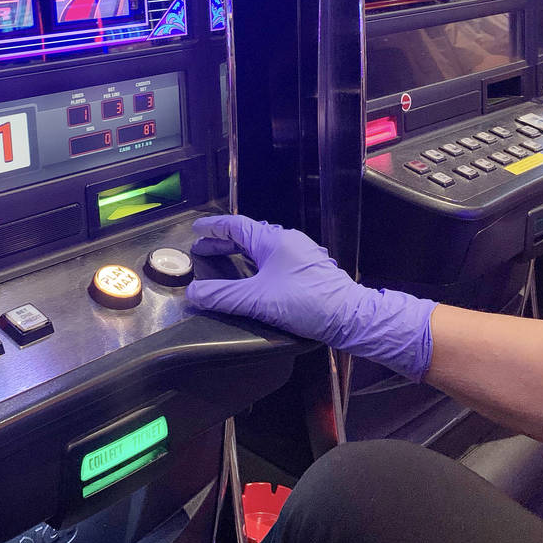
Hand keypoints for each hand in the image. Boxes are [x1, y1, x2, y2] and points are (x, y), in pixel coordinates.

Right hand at [187, 215, 438, 381]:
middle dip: (223, 242)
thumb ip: (222, 296)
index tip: (196, 229)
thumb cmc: (304, 302)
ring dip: (239, 253)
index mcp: (273, 239)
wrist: (349, 317)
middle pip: (248, 235)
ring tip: (221, 261)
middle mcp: (286, 240)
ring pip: (261, 247)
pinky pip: (273, 258)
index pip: (236, 225)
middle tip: (201, 250)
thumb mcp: (257, 300)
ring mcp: (299, 254)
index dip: (213, 227)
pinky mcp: (307, 269)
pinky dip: (254, 262)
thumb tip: (193, 293)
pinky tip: (251, 276)